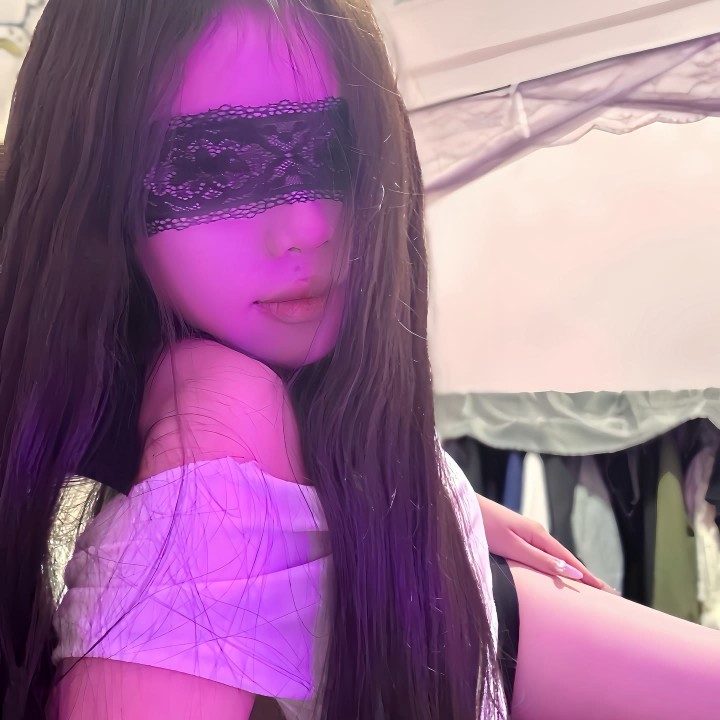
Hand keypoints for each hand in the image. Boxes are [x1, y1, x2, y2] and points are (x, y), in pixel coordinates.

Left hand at [476, 493, 618, 593]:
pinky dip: (555, 566)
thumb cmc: (484, 528)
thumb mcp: (513, 546)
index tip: (608, 592)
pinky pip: (542, 555)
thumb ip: (541, 560)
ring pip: (554, 557)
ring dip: (570, 572)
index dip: (588, 577)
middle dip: (585, 576)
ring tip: (586, 588)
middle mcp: (536, 533)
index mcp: (539, 535)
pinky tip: (556, 573)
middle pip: (566, 559)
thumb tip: (571, 573)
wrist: (462, 509)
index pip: (570, 560)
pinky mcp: (516, 536)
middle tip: (606, 593)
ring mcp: (527, 534)